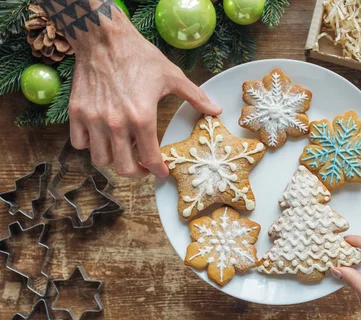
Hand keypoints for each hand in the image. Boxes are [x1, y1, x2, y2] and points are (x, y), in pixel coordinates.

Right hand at [66, 6, 220, 177]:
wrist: (104, 37)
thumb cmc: (140, 56)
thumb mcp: (173, 76)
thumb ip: (195, 97)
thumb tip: (216, 110)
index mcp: (142, 117)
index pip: (150, 159)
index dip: (158, 170)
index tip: (161, 172)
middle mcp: (116, 123)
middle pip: (123, 168)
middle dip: (136, 172)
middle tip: (143, 166)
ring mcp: (94, 119)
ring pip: (100, 159)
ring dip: (113, 159)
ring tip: (123, 151)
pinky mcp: (76, 112)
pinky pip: (80, 143)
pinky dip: (90, 145)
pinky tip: (102, 136)